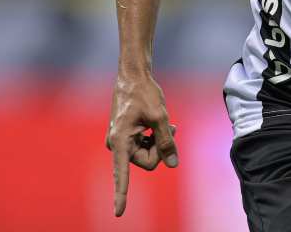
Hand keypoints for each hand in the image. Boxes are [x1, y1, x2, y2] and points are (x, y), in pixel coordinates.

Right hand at [106, 71, 178, 215]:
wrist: (133, 77)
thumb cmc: (145, 94)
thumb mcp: (161, 117)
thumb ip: (167, 142)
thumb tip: (173, 165)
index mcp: (120, 142)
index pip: (122, 174)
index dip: (121, 195)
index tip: (119, 213)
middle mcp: (117, 145)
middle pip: (146, 163)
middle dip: (160, 149)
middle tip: (170, 129)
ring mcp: (121, 142)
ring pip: (147, 155)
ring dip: (159, 142)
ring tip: (165, 123)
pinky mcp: (126, 138)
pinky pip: (145, 147)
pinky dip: (154, 138)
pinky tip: (157, 124)